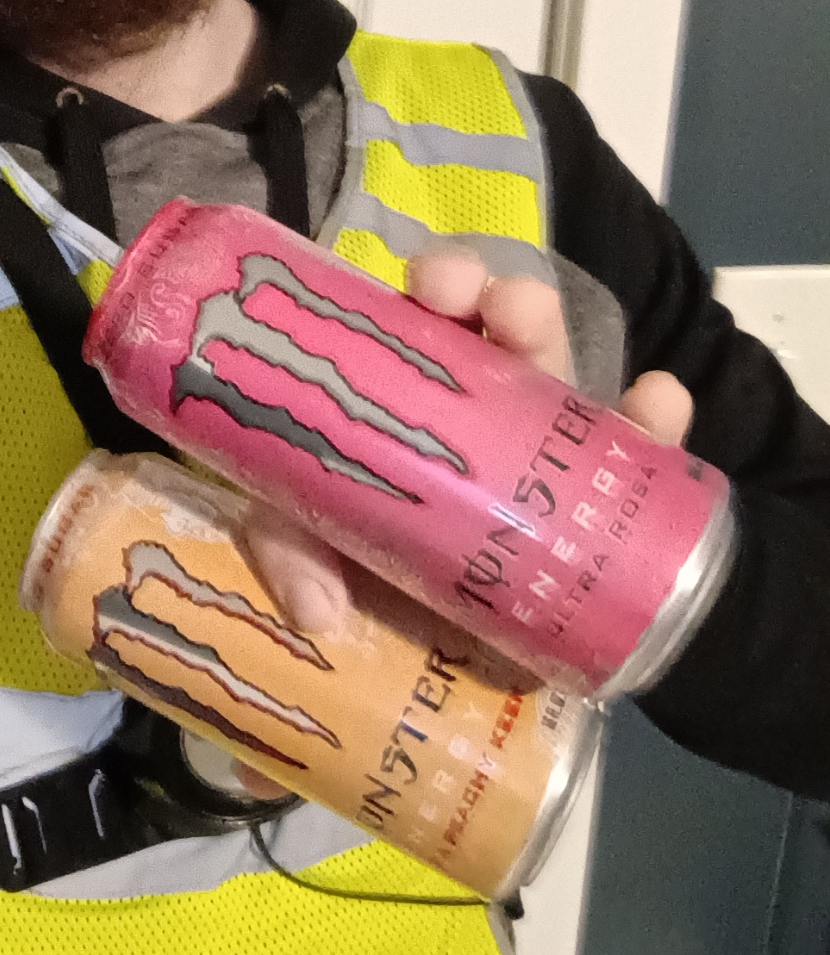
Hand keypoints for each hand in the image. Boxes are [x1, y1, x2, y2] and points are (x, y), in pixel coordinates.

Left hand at [240, 245, 693, 640]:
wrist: (427, 671)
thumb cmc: (364, 579)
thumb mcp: (309, 550)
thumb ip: (294, 556)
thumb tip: (316, 608)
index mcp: (407, 400)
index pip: (424, 326)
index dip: (436, 290)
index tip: (432, 283)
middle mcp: (476, 414)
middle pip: (491, 335)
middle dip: (490, 298)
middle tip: (472, 296)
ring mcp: (538, 457)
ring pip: (554, 379)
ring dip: (550, 339)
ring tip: (534, 323)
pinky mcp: (594, 511)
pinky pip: (633, 460)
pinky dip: (652, 426)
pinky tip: (660, 401)